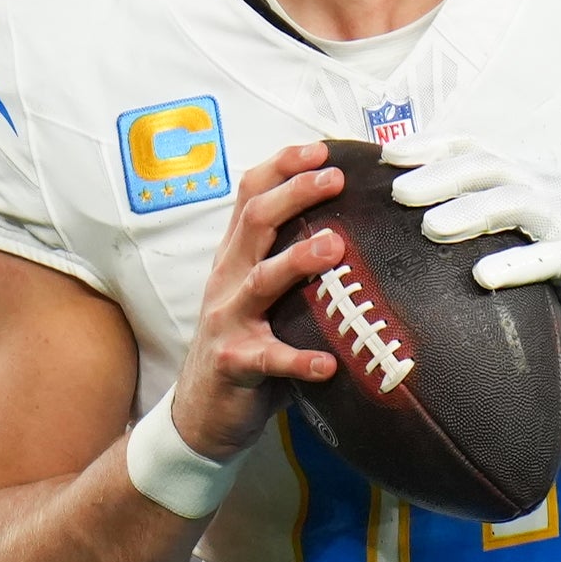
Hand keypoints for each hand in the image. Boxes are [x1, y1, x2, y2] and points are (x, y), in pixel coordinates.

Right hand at [169, 143, 345, 460]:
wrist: (202, 412)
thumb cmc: (248, 344)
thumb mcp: (263, 294)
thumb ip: (294, 262)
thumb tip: (358, 229)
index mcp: (237, 256)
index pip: (250, 195)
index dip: (281, 166)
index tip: (319, 149)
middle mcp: (228, 278)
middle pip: (255, 222)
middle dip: (293, 194)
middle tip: (334, 180)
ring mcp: (229, 321)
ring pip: (260, 281)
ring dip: (297, 261)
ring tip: (334, 248)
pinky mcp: (235, 364)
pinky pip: (268, 359)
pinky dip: (299, 360)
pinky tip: (328, 363)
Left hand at [384, 136, 560, 376]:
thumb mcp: (522, 234)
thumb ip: (484, 220)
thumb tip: (414, 220)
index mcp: (531, 177)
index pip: (478, 148)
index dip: (434, 145)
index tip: (388, 154)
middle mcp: (551, 188)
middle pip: (490, 167)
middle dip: (440, 175)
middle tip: (398, 193)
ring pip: (518, 202)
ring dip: (471, 211)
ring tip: (430, 227)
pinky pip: (552, 258)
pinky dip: (516, 264)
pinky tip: (482, 276)